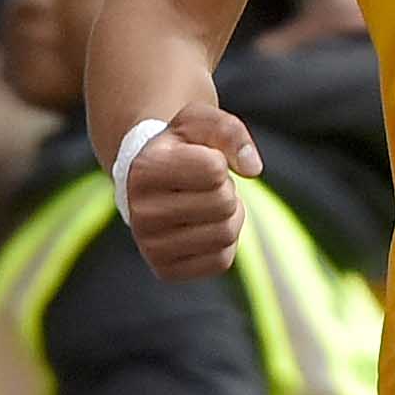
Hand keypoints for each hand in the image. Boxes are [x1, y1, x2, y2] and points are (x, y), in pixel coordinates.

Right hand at [108, 99, 257, 280]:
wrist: (149, 183)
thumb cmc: (179, 148)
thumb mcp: (199, 123)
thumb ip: (228, 131)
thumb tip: (253, 169)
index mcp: (144, 170)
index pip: (215, 170)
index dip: (219, 161)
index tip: (199, 160)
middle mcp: (140, 213)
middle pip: (223, 204)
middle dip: (226, 189)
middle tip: (206, 186)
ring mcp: (150, 246)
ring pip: (225, 234)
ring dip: (229, 215)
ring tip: (206, 204)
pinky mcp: (165, 271)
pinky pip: (220, 261)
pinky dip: (224, 242)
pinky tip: (204, 228)